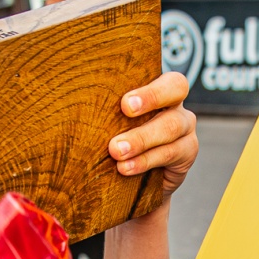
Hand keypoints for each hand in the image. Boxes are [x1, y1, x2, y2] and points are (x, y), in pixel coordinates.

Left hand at [108, 71, 198, 192]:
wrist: (131, 183)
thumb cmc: (113, 141)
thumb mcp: (108, 123)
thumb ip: (102, 110)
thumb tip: (71, 103)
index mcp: (155, 87)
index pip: (162, 75)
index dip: (149, 88)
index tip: (124, 104)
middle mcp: (174, 103)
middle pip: (176, 89)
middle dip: (150, 98)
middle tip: (125, 110)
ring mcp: (184, 128)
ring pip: (171, 126)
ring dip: (142, 138)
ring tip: (116, 151)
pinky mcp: (187, 152)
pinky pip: (171, 153)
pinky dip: (146, 161)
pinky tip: (126, 168)